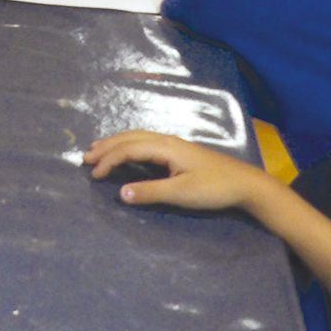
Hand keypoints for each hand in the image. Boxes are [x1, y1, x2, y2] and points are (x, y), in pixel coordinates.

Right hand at [84, 130, 273, 211]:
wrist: (245, 184)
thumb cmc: (213, 188)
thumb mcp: (181, 194)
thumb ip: (149, 192)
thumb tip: (120, 193)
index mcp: (165, 147)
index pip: (128, 149)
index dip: (108, 160)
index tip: (93, 175)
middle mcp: (166, 141)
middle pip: (130, 138)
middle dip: (106, 147)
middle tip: (85, 157)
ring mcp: (173, 144)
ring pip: (137, 137)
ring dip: (116, 143)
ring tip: (98, 150)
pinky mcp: (179, 151)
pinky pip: (145, 142)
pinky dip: (129, 145)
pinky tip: (127, 151)